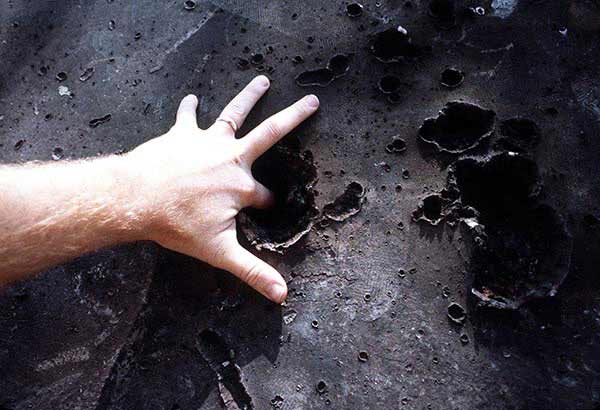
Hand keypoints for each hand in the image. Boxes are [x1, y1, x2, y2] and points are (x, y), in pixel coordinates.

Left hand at [126, 76, 318, 302]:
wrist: (135, 198)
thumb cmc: (176, 224)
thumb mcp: (219, 251)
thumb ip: (253, 272)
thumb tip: (282, 295)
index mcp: (241, 186)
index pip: (266, 197)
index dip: (268, 204)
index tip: (266, 209)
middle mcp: (231, 158)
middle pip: (270, 132)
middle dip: (295, 116)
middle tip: (313, 101)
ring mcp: (207, 142)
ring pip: (235, 113)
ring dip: (250, 96)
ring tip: (263, 80)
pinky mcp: (182, 135)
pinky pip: (188, 116)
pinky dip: (190, 107)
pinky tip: (192, 97)